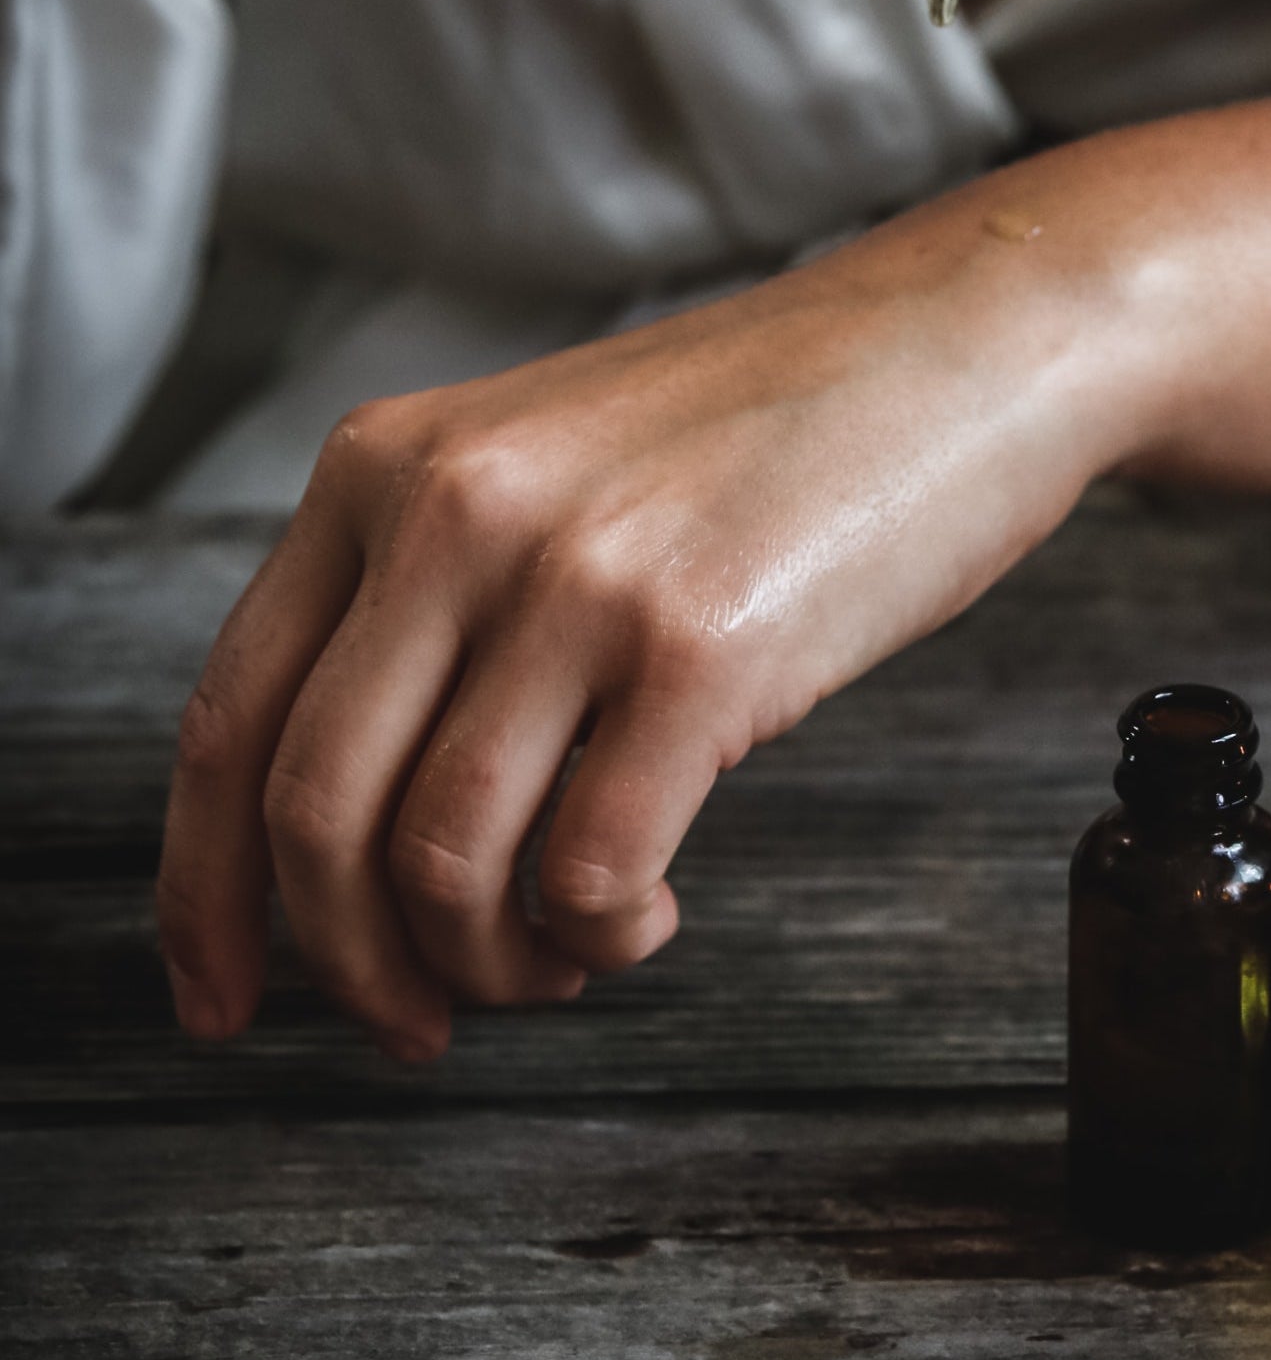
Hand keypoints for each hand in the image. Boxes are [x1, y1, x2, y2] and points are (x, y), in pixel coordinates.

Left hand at [155, 210, 1148, 1057]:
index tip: (223, 993)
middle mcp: (455, 512)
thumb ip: (441, 594)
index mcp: (387, 465)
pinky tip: (646, 912)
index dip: (207, 893)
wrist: (974, 338)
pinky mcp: (702, 648)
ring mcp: (577, 577)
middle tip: (422, 1021)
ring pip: (440, 859)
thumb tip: (374, 830)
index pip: (229, 718)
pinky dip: (599, 934)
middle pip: (314, 812)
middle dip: (350, 966)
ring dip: (490, 963)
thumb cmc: (787, 425)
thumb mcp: (555, 468)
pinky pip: (586, 868)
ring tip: (565, 959)